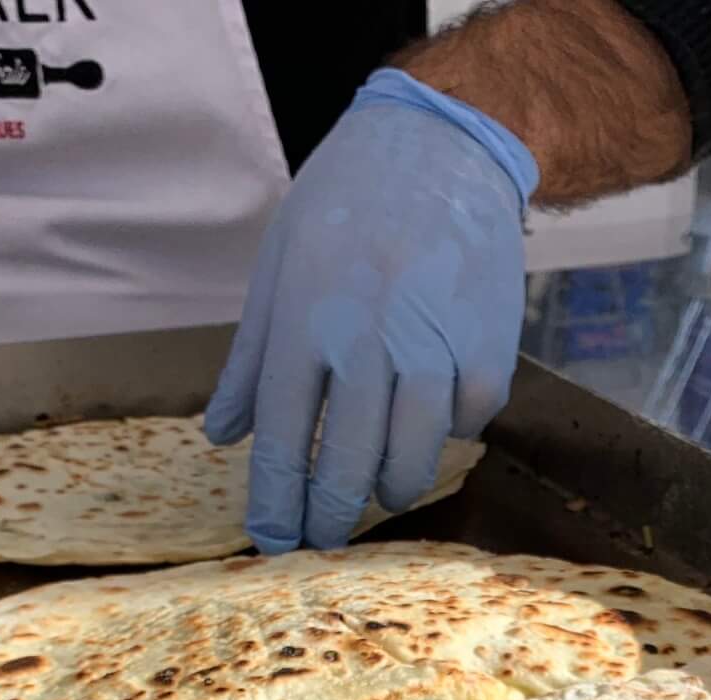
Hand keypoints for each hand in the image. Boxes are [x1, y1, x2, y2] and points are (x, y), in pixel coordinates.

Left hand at [205, 71, 536, 552]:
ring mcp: (433, 347)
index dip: (276, 504)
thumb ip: (252, 358)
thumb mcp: (280, 265)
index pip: (282, 440)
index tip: (272, 542)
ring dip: (391, 488)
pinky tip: (434, 422)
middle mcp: (367, 341)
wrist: (444, 145)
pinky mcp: (488, 348)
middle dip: (329, 519)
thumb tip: (222, 435)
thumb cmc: (348, 203)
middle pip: (345, 465)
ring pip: (412, 459)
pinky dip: (450, 434)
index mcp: (304, 322)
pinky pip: (466, 423)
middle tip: (323, 541)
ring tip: (379, 490)